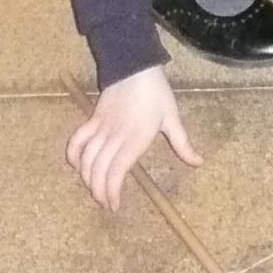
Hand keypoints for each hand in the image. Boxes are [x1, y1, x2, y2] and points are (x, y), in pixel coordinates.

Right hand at [66, 65, 198, 211]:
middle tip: (106, 203)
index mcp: (135, 138)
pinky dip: (74, 154)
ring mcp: (101, 127)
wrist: (135, 66)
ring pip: (86, 157)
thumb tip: (198, 162)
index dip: (111, 190)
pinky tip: (77, 166)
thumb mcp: (172, 118)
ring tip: (94, 190)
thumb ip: (182, 143)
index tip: (114, 205)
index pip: (117, 170)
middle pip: (99, 168)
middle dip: (99, 190)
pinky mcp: (92, 118)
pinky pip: (78, 138)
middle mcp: (115, 135)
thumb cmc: (156, 93)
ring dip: (87, 177)